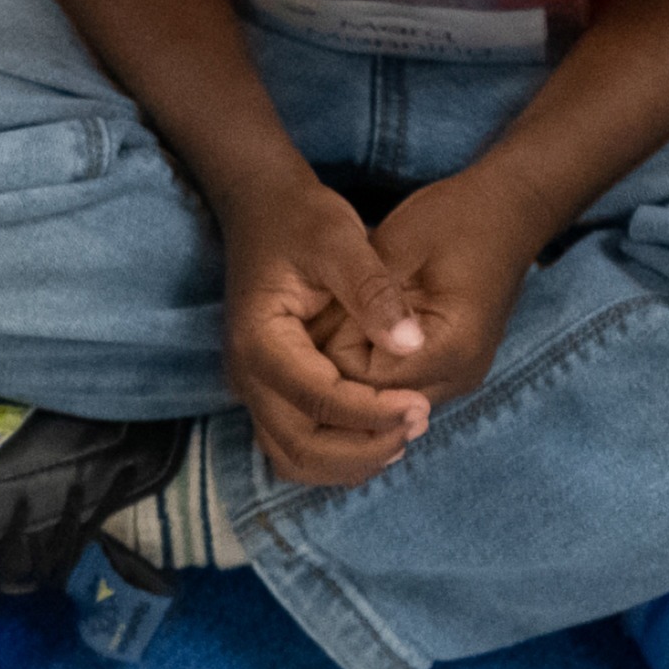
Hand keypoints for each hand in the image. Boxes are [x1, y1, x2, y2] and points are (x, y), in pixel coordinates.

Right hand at [218, 166, 430, 485]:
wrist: (264, 208)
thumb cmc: (301, 219)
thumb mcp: (339, 239)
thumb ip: (372, 290)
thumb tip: (410, 343)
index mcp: (259, 341)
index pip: (316, 399)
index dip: (371, 412)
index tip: (422, 406)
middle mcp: (247, 376)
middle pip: (300, 446)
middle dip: (363, 447)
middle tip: (419, 422)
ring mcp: (254, 388)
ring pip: (295, 458)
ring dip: (349, 460)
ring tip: (404, 434)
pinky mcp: (269, 391)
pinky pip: (296, 445)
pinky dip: (337, 454)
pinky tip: (381, 433)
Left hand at [340, 167, 551, 405]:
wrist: (509, 211)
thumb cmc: (453, 218)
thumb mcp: (397, 248)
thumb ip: (364, 301)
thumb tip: (323, 350)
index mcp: (451, 347)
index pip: (365, 380)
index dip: (334, 349)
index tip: (326, 309)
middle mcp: (461, 375)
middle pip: (375, 402)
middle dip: (343, 366)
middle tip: (327, 317)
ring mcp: (461, 378)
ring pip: (387, 401)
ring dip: (360, 369)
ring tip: (347, 319)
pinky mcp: (455, 371)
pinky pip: (402, 386)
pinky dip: (378, 366)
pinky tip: (369, 328)